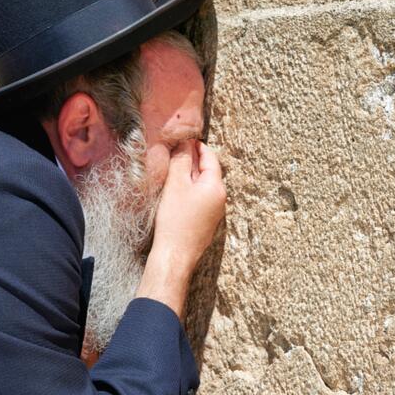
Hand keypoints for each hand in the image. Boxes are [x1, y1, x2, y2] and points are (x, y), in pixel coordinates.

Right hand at [150, 139, 226, 274]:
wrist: (175, 255)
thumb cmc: (175, 219)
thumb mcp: (176, 184)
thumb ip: (181, 161)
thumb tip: (185, 143)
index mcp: (216, 186)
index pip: (210, 158)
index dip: (197, 146)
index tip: (184, 139)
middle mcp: (221, 198)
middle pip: (208, 171)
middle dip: (194, 160)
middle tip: (177, 152)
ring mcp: (215, 211)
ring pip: (204, 185)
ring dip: (191, 176)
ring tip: (174, 170)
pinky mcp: (207, 222)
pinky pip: (201, 198)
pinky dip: (191, 190)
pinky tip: (177, 192)